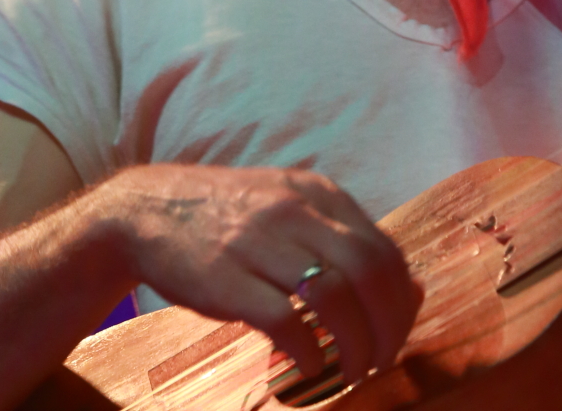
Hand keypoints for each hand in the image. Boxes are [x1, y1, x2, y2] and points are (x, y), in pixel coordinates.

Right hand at [107, 164, 422, 383]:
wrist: (148, 209)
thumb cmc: (230, 216)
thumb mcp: (292, 208)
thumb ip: (346, 240)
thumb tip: (413, 289)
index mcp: (317, 192)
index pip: (385, 249)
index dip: (402, 301)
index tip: (397, 333)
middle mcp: (294, 209)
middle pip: (370, 271)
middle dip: (390, 327)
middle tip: (383, 359)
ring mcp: (259, 241)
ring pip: (334, 297)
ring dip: (355, 346)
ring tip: (351, 371)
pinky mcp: (226, 277)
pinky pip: (285, 321)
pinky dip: (308, 352)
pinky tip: (308, 366)